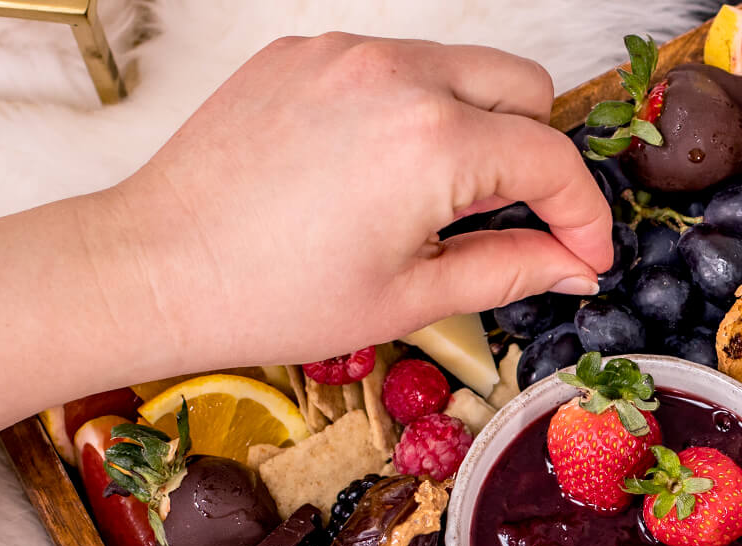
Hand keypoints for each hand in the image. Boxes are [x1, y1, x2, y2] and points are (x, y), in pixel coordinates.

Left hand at [103, 34, 613, 369]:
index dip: (583, 215)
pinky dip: (407, 111)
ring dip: (473, 127)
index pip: (552, 160)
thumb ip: (511, 269)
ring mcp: (346, 54)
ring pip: (461, 69)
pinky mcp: (303, 51)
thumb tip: (575, 264)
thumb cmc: (274, 295)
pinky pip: (391, 66)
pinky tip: (369, 173)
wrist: (157, 266)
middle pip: (525, 89)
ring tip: (430, 201)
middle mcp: (398, 77)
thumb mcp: (411, 297)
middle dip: (536, 154)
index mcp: (435, 143)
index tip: (584, 255)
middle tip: (508, 221)